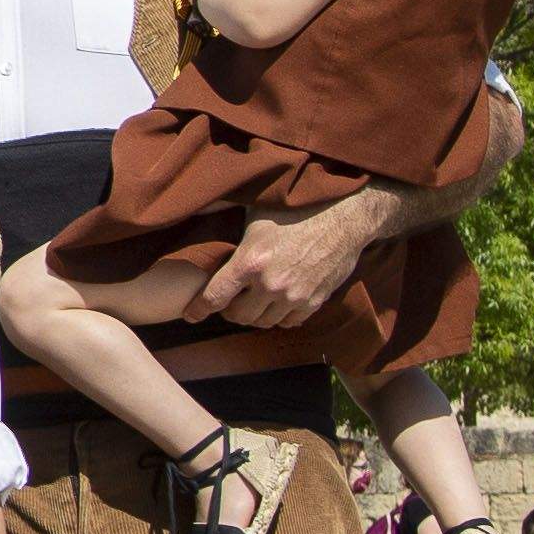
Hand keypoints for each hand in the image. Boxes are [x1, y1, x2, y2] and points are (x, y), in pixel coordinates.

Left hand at [198, 184, 393, 328]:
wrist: (344, 218)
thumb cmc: (297, 210)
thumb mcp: (256, 216)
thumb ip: (231, 233)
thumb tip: (199, 225)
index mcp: (250, 262)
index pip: (215, 296)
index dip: (198, 310)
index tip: (189, 316)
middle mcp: (270, 284)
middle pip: (239, 316)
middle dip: (231, 310)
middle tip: (231, 300)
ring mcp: (294, 296)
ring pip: (264, 322)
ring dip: (256, 315)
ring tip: (255, 301)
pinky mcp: (314, 302)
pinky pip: (289, 322)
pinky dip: (280, 317)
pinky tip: (278, 303)